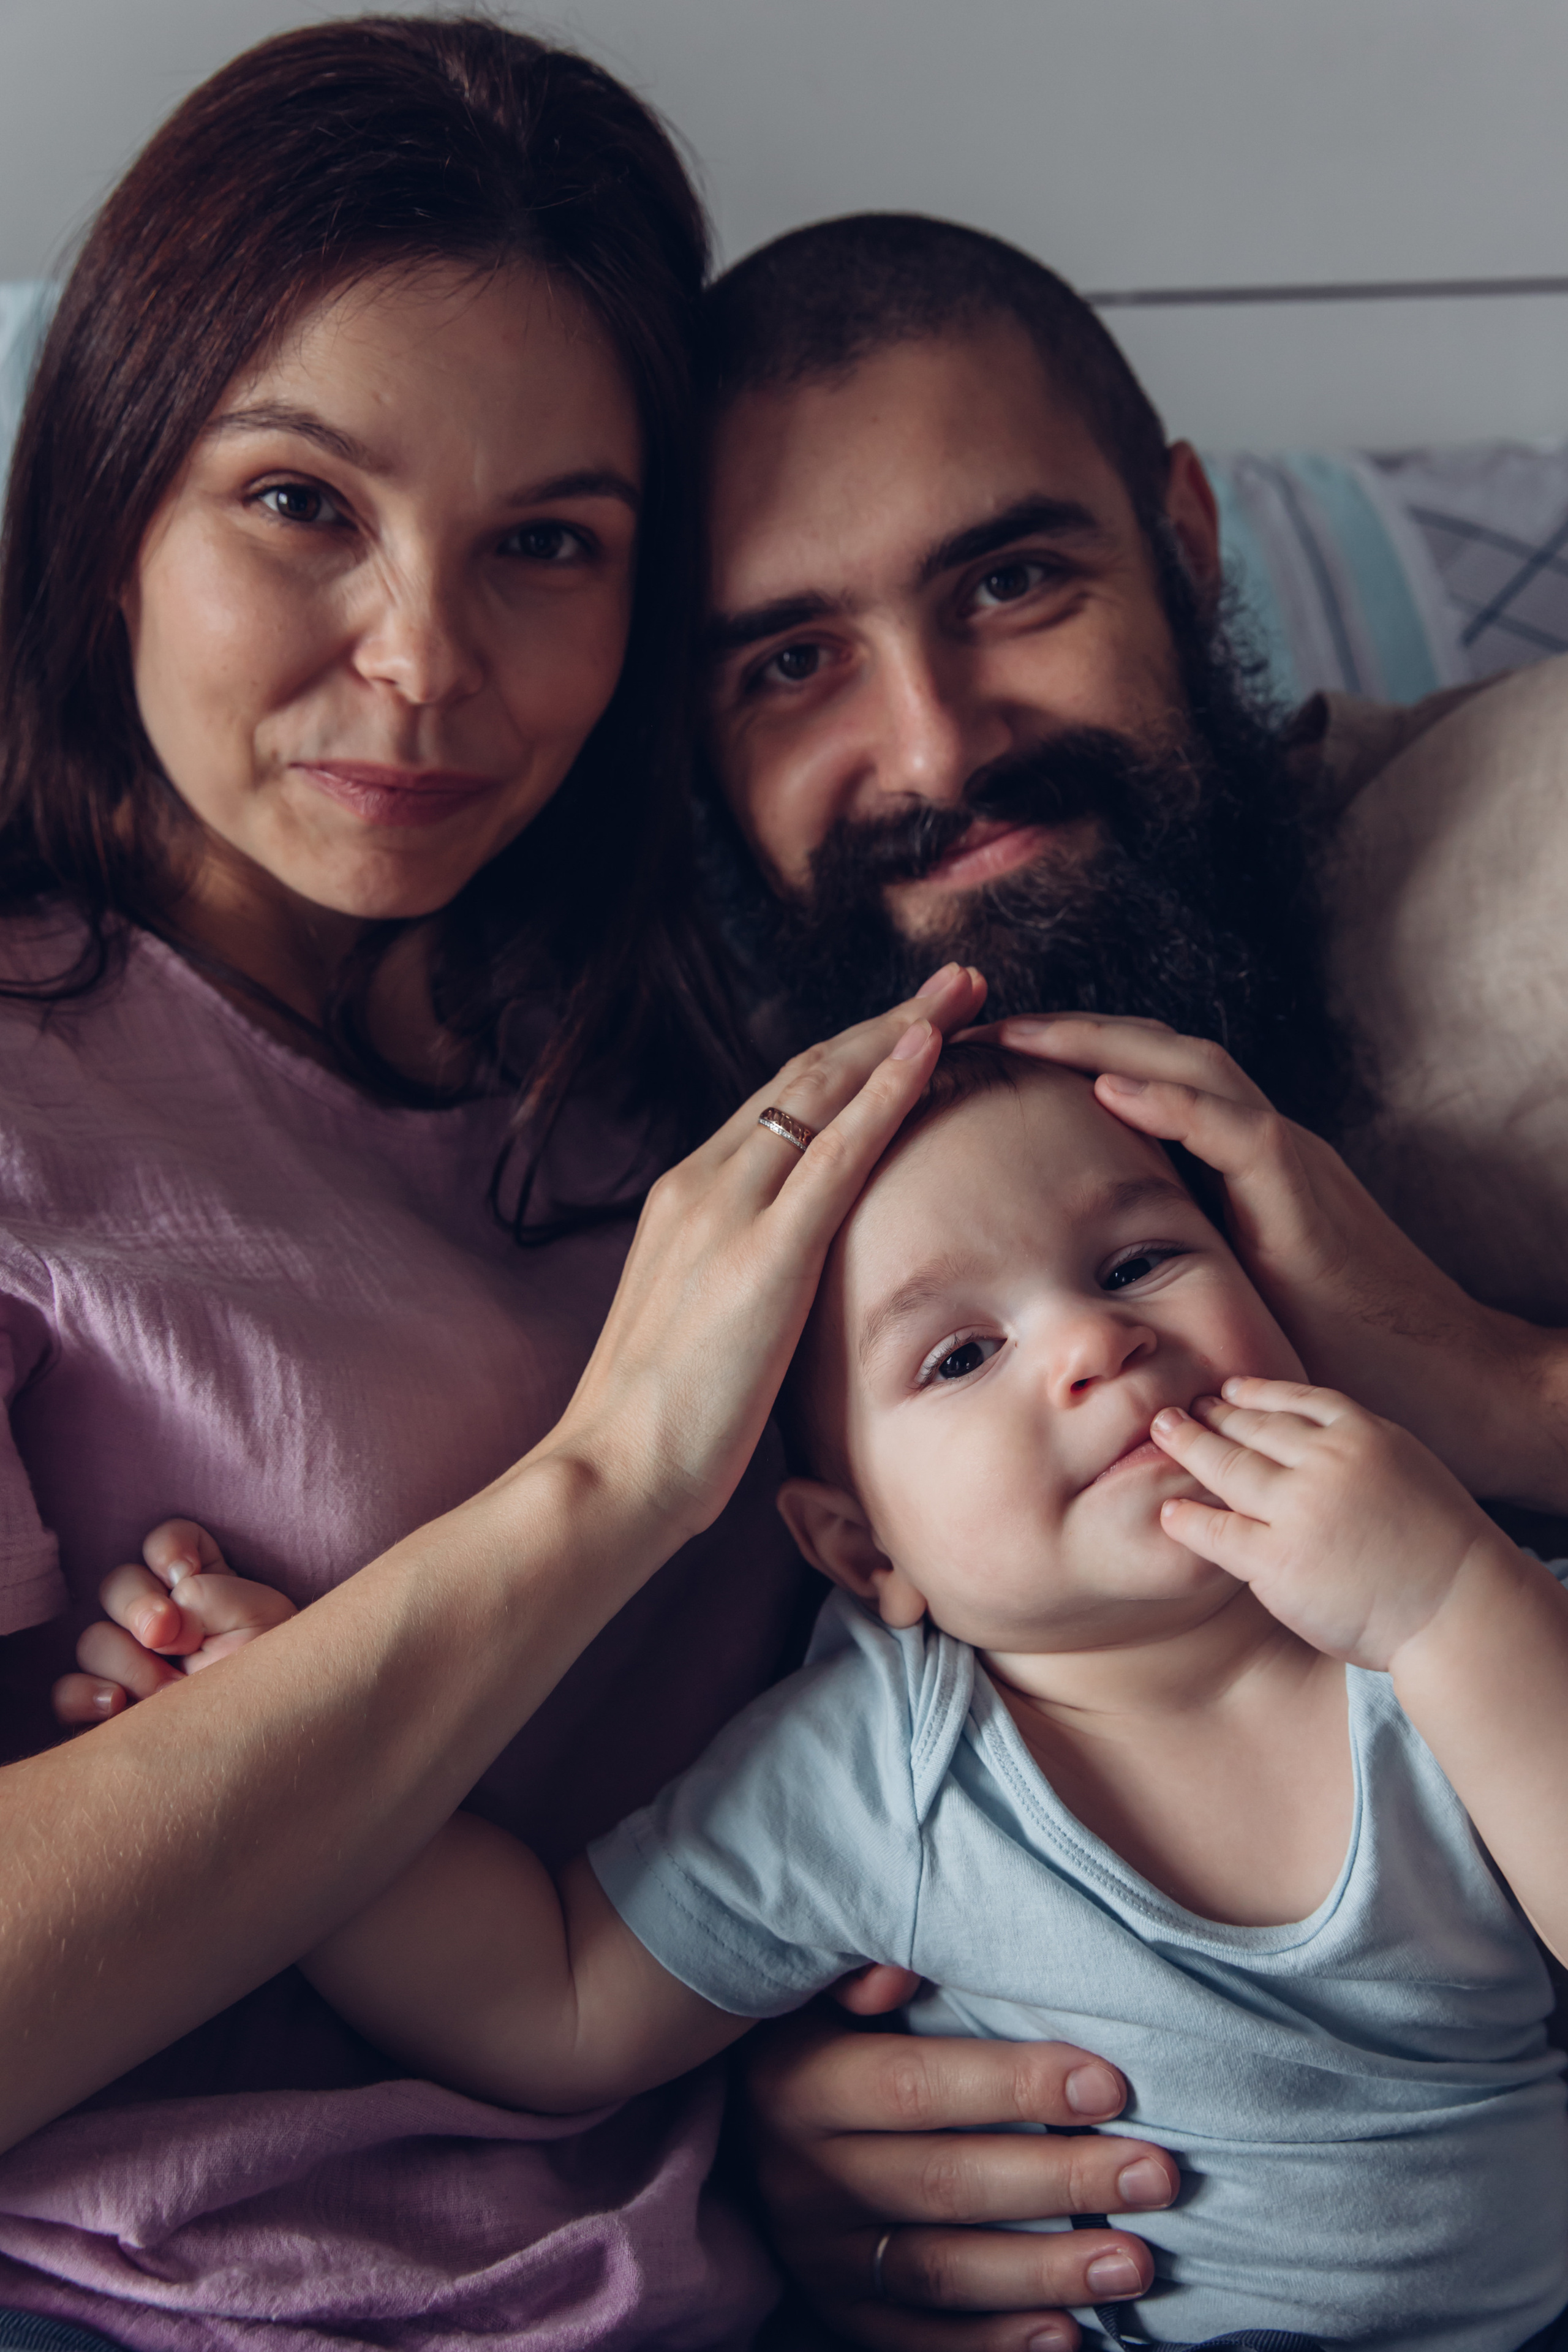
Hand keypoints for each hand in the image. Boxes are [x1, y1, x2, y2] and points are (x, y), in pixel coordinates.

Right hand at [52, 1518, 296, 1726]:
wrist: (271, 1742)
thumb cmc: (275, 1676)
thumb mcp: (262, 1621)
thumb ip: (214, 1597)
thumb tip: (162, 1617)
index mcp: (200, 1585)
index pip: (166, 1543)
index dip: (168, 1549)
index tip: (184, 1572)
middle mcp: (158, 1618)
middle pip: (117, 1584)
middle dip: (137, 1604)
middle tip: (165, 1634)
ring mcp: (128, 1662)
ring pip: (94, 1640)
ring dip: (128, 1661)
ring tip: (170, 1689)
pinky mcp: (105, 1707)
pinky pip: (69, 1692)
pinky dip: (86, 1695)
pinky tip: (118, 1705)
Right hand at [533, 966, 985, 1544]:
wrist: (608, 1471)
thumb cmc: (656, 1429)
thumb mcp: (702, 1331)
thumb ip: (742, 1287)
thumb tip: (793, 1291)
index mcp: (686, 1200)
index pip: (779, 1104)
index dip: (850, 1058)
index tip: (908, 1028)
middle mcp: (701, 1184)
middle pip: (805, 1076)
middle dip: (885, 1023)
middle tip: (956, 982)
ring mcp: (728, 1212)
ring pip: (823, 1090)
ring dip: (900, 1032)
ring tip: (963, 991)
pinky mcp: (763, 1253)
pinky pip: (837, 1152)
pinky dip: (886, 1092)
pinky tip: (929, 1051)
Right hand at [745, 2005, 1177, 2350]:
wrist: (738, 2121)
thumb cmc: (811, 2033)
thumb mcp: (812, 1990)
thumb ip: (855, 1971)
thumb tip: (899, 1972)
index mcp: (797, 2085)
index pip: (914, 2088)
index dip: (1012, 2087)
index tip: (1109, 2085)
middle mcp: (801, 2177)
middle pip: (944, 2185)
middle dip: (1060, 2182)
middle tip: (1156, 2175)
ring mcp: (816, 2254)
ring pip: (941, 2271)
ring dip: (1046, 2271)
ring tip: (1135, 2263)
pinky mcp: (834, 2307)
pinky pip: (917, 2339)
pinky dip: (995, 2343)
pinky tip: (1068, 2335)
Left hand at [968, 1013, 1567, 1507]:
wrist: (1442, 1379)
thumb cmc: (1335, 1357)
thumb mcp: (1226, 1303)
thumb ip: (1168, 1276)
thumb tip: (1082, 1301)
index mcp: (1236, 1166)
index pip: (1146, 1082)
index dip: (1071, 1061)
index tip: (992, 1062)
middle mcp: (1259, 1145)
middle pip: (1156, 1052)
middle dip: (1067, 1030)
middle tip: (979, 1025)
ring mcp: (1285, 1159)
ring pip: (1189, 1065)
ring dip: (1099, 1042)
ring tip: (1021, 1032)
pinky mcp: (1303, 1191)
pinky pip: (1231, 1129)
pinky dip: (1168, 1101)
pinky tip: (1106, 1087)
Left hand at [1151, 1379, 1504, 1669]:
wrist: (1461, 1611)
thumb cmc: (1441, 1551)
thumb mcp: (1409, 1469)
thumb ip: (1360, 1449)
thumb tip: (1312, 1437)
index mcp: (1366, 1436)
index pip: (1296, 1400)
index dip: (1255, 1392)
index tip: (1228, 1388)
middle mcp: (1329, 1462)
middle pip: (1253, 1427)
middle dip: (1210, 1414)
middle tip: (1176, 1408)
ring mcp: (1301, 1509)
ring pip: (1227, 1466)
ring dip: (1187, 1444)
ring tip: (1161, 1433)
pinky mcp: (1279, 1560)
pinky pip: (1217, 1531)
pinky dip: (1187, 1517)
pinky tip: (1168, 1510)